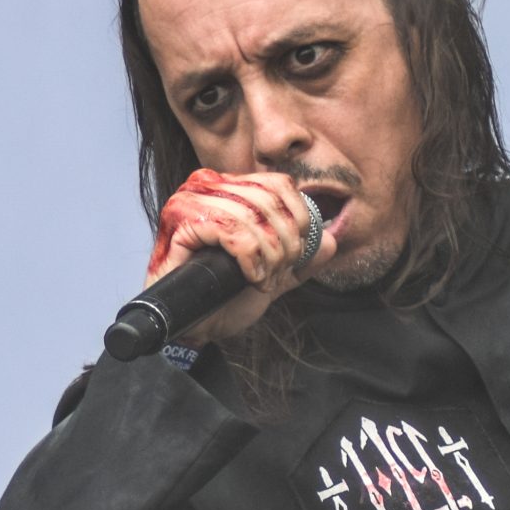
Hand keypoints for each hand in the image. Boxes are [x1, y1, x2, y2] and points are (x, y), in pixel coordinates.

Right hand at [144, 168, 335, 343]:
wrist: (196, 325)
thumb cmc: (226, 295)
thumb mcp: (275, 272)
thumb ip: (302, 257)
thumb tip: (330, 239)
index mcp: (231, 187)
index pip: (280, 184)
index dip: (299, 218)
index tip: (297, 253)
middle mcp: (208, 185)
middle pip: (270, 201)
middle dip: (286, 243)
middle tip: (279, 272)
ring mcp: (190, 200)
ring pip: (252, 218)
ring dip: (269, 255)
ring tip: (263, 278)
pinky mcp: (180, 221)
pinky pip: (232, 232)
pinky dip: (250, 259)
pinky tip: (248, 277)